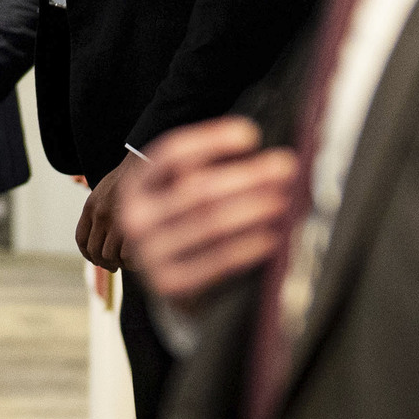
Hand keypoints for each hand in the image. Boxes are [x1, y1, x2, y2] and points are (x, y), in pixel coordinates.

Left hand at [76, 155, 133, 269]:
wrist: (151, 164)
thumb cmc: (132, 180)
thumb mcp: (107, 191)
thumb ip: (101, 211)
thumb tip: (103, 240)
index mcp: (91, 207)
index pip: (82, 239)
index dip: (88, 254)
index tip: (97, 260)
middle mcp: (100, 214)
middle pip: (95, 251)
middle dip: (105, 262)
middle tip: (114, 266)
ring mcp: (117, 220)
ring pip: (110, 255)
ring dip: (119, 263)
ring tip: (127, 263)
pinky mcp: (135, 225)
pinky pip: (128, 254)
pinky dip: (132, 261)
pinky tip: (139, 259)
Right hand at [120, 117, 302, 309]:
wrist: (165, 281)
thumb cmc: (182, 227)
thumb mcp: (177, 195)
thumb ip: (201, 171)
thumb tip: (255, 149)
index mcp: (134, 187)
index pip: (171, 154)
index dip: (211, 140)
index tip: (250, 134)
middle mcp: (134, 218)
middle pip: (197, 188)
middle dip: (247, 174)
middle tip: (285, 165)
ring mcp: (148, 253)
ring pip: (210, 223)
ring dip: (253, 207)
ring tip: (283, 199)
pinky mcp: (170, 283)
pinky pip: (217, 261)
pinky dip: (248, 246)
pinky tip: (271, 236)